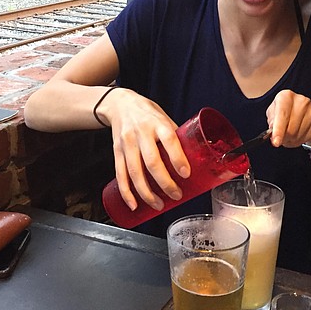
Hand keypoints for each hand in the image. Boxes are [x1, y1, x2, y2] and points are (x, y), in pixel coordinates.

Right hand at [98, 88, 189, 211]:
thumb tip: (193, 158)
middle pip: (152, 162)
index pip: (169, 141)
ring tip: (159, 205)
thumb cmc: (147, 112)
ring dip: (147, 193)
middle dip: (165, 183)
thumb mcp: (164, 117)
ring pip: (135, 172)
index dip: (178, 158)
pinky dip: (127, 192)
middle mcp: (141, 133)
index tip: (186, 174)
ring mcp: (127, 143)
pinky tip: (134, 204)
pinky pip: (120, 175)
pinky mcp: (116, 151)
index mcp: (157, 123)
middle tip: (176, 195)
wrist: (119, 104)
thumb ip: (175, 136)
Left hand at [266, 89, 310, 148]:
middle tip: (282, 137)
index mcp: (286, 96)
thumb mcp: (274, 114)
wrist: (306, 114)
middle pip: (290, 128)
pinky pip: (306, 138)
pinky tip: (299, 134)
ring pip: (297, 135)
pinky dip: (300, 140)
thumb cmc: (286, 113)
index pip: (282, 115)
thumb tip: (273, 133)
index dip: (278, 130)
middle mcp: (300, 101)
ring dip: (291, 139)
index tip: (276, 142)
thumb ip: (271, 122)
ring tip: (291, 134)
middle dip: (284, 137)